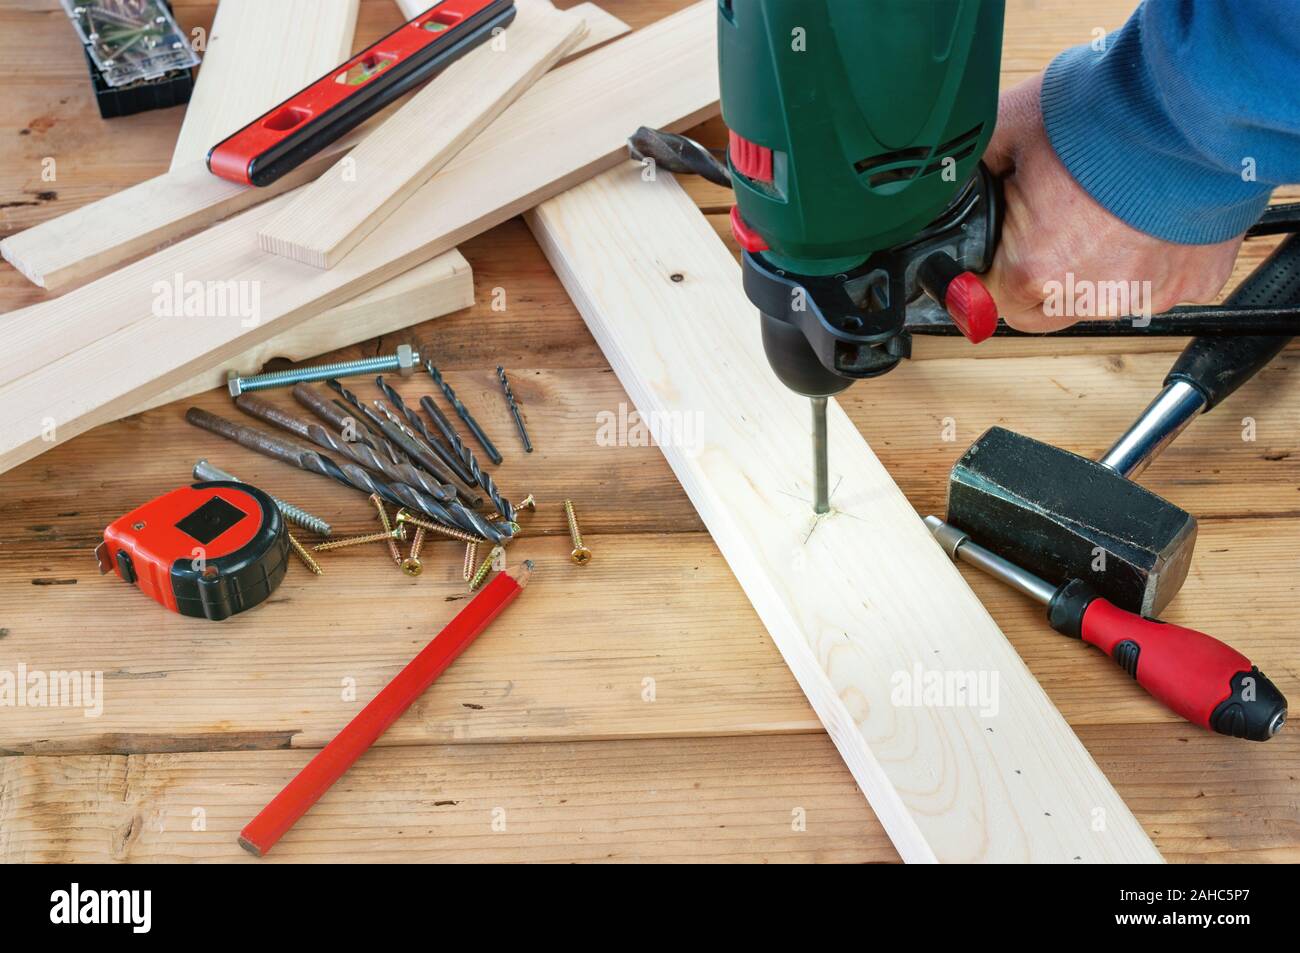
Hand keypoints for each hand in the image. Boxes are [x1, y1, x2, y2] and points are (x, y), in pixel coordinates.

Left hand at [982, 74, 1241, 331]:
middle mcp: (1088, 297)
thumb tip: (948, 185)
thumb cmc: (1107, 115)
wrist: (1196, 103)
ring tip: (1101, 212)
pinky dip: (1145, 260)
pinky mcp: (1190, 285)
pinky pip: (1153, 286)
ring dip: (1088, 271)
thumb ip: (971, 171)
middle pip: (1038, 311)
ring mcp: (1143, 296)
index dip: (985, 272)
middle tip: (1042, 228)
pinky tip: (1145, 218)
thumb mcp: (1009, 128)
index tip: (994, 249)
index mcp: (1033, 270)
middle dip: (1030, 278)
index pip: (985, 302)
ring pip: (1095, 301)